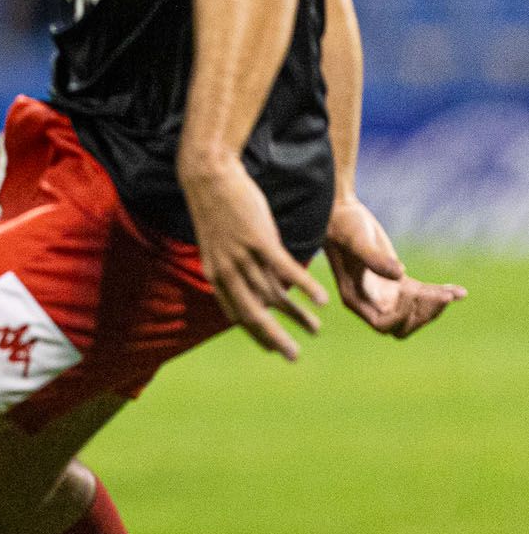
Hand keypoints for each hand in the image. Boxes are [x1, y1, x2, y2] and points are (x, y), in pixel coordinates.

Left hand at [180, 150, 327, 359]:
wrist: (210, 177)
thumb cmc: (218, 208)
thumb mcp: (221, 244)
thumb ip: (238, 267)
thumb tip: (254, 285)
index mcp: (215, 274)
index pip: (237, 313)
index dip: (255, 333)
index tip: (273, 348)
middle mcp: (227, 270)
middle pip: (253, 314)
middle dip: (275, 339)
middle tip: (293, 357)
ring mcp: (242, 256)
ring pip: (273, 296)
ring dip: (296, 316)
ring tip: (315, 329)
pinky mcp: (260, 240)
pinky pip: (286, 271)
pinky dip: (306, 288)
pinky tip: (322, 301)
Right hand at [324, 195, 464, 338]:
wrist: (341, 213)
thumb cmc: (343, 226)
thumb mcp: (356, 240)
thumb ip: (373, 258)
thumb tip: (400, 274)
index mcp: (355, 298)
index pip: (383, 324)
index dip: (401, 315)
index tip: (411, 292)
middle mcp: (370, 301)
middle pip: (403, 325)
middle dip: (423, 314)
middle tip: (442, 296)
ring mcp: (386, 293)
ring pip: (416, 313)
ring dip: (436, 305)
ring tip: (455, 293)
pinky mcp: (398, 282)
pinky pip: (423, 295)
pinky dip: (441, 294)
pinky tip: (460, 292)